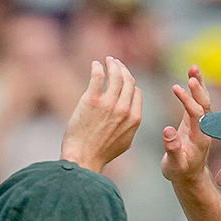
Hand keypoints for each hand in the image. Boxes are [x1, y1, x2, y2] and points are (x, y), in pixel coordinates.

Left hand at [61, 57, 142, 171]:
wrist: (83, 159)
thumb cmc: (100, 154)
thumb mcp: (125, 141)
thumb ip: (130, 126)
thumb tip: (132, 116)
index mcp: (134, 118)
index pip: (137, 92)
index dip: (131, 84)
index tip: (123, 79)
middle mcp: (124, 109)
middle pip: (128, 80)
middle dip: (123, 69)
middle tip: (116, 63)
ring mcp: (108, 103)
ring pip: (116, 75)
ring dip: (113, 64)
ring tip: (108, 60)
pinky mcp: (91, 100)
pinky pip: (98, 76)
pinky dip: (98, 67)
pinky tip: (96, 64)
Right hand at [161, 65, 213, 185]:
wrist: (189, 176)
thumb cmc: (180, 171)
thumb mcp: (174, 164)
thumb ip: (172, 148)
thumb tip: (168, 130)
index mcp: (200, 137)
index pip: (196, 114)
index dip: (188, 101)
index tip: (177, 89)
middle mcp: (204, 128)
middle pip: (204, 103)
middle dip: (198, 88)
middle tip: (192, 74)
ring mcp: (201, 123)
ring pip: (203, 100)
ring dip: (199, 84)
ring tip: (193, 68)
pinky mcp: (196, 120)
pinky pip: (198, 102)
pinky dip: (196, 89)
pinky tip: (191, 77)